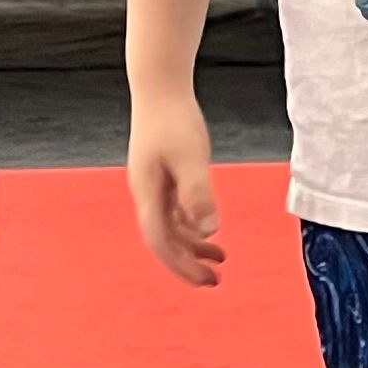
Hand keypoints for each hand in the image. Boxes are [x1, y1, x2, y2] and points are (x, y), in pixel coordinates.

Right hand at [127, 93, 222, 285]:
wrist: (159, 86)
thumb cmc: (174, 118)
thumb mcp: (191, 156)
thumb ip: (198, 193)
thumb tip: (208, 230)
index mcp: (148, 192)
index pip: (161, 241)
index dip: (181, 265)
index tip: (206, 279)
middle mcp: (146, 193)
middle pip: (164, 240)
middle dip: (187, 263)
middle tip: (215, 281)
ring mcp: (153, 185)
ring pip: (170, 227)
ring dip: (193, 246)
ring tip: (220, 260)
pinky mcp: (162, 175)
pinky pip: (174, 211)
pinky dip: (191, 226)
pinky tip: (209, 231)